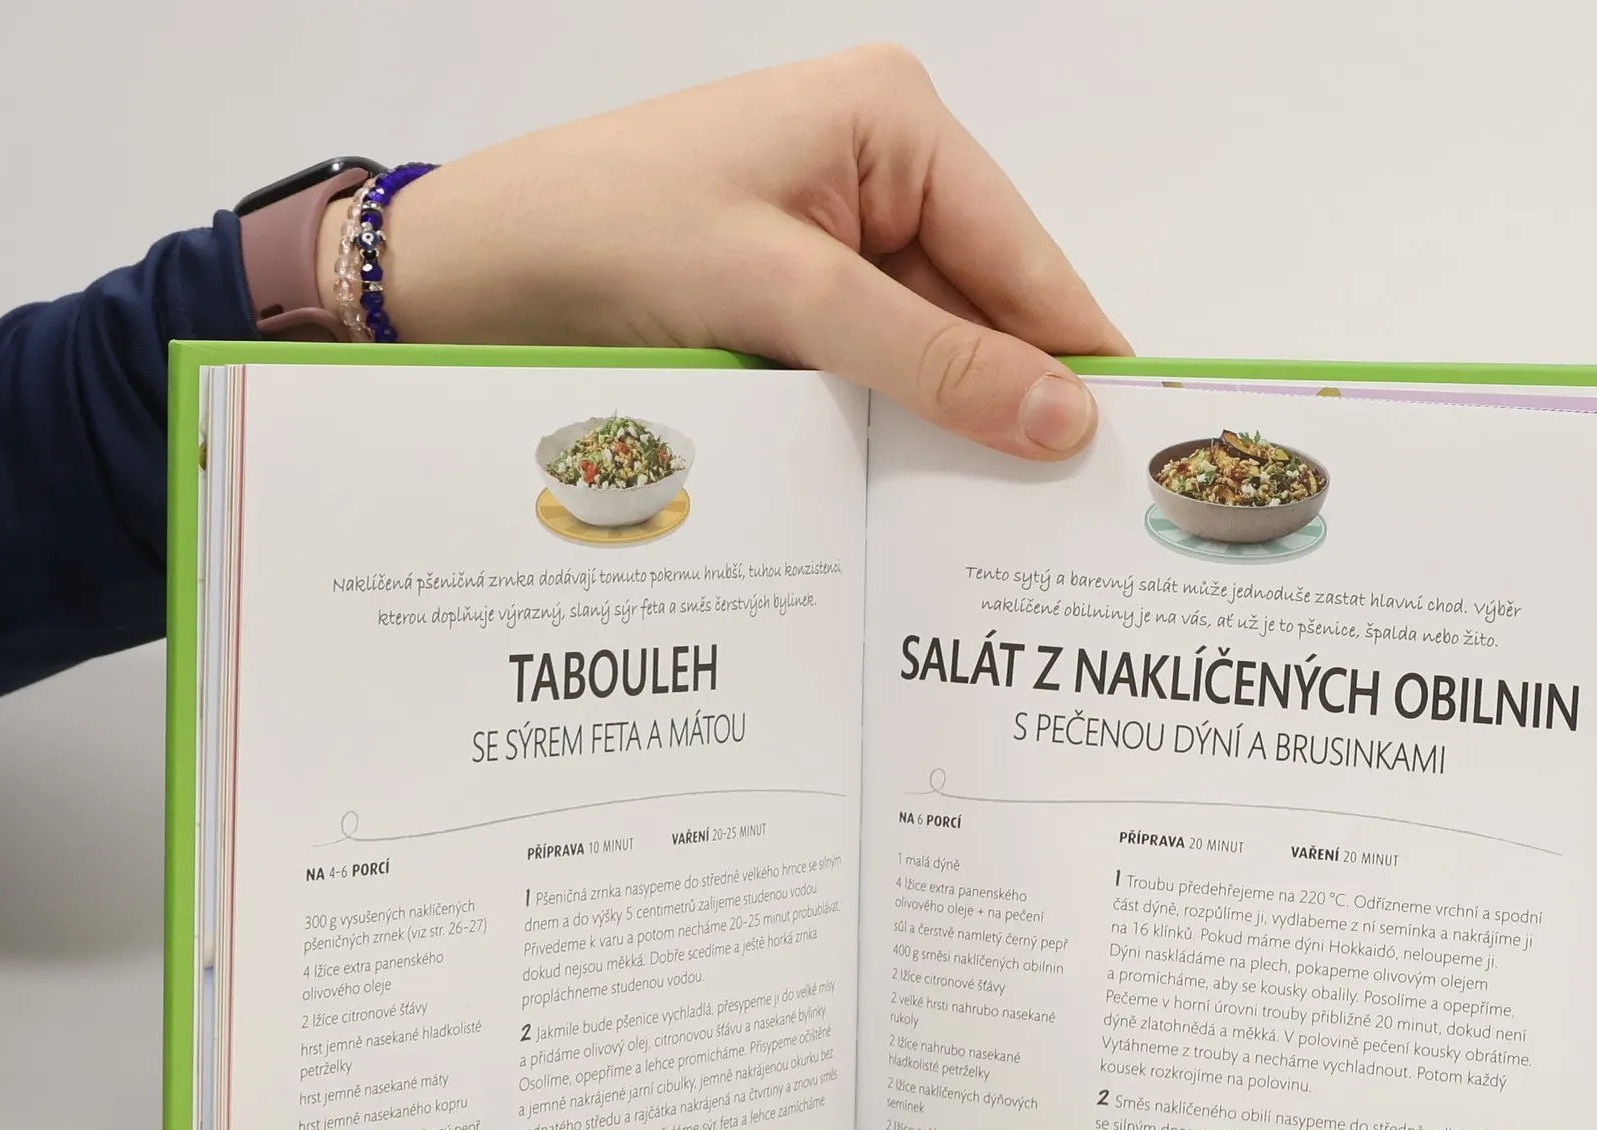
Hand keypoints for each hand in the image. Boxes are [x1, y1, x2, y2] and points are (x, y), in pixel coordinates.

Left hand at [320, 45, 1130, 458]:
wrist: (463, 274)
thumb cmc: (603, 233)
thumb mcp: (782, 293)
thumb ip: (927, 358)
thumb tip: (1061, 417)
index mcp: (895, 125)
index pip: (1029, 262)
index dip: (1080, 363)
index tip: (1134, 461)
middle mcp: (879, 175)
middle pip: (987, 317)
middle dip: (1012, 412)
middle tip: (1066, 530)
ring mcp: (834, 245)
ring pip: (931, 360)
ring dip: (947, 438)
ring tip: (996, 537)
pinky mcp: (793, 307)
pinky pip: (872, 380)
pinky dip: (888, 438)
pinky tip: (913, 508)